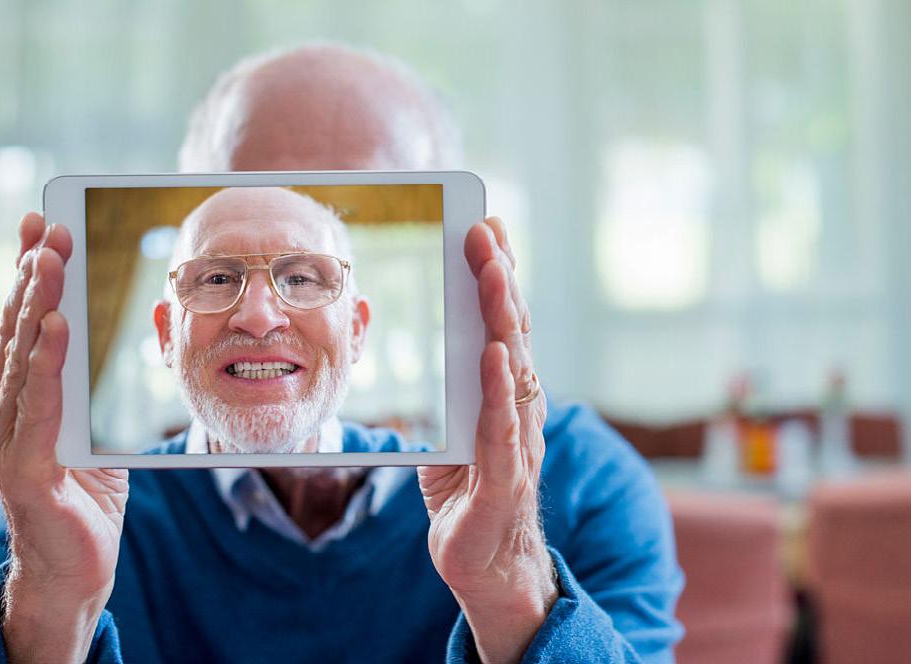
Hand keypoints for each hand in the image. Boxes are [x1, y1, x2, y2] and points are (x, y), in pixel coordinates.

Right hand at [0, 213, 128, 663]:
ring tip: (50, 260)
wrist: (77, 567)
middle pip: (20, 331)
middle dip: (35, 275)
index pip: (26, 325)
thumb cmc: (87, 493)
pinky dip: (47, 363)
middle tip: (47, 226)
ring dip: (37, 305)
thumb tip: (126, 324)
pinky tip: (55, 327)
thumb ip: (95, 381)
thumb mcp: (95, 424)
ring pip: (24, 360)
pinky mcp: (26, 468)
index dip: (33, 273)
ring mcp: (7, 439)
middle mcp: (4, 410)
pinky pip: (40, 406)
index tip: (42, 224)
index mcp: (20, 397)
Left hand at [418, 217, 555, 663]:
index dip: (497, 277)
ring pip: (513, 370)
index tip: (487, 227)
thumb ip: (454, 395)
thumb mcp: (453, 435)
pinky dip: (499, 389)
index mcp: (504, 398)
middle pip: (511, 334)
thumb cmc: (469, 498)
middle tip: (485, 229)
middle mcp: (519, 412)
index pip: (503, 326)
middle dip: (498, 279)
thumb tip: (441, 351)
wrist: (489, 570)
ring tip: (491, 272)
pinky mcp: (505, 481)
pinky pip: (503, 429)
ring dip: (502, 318)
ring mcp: (517, 444)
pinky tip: (493, 354)